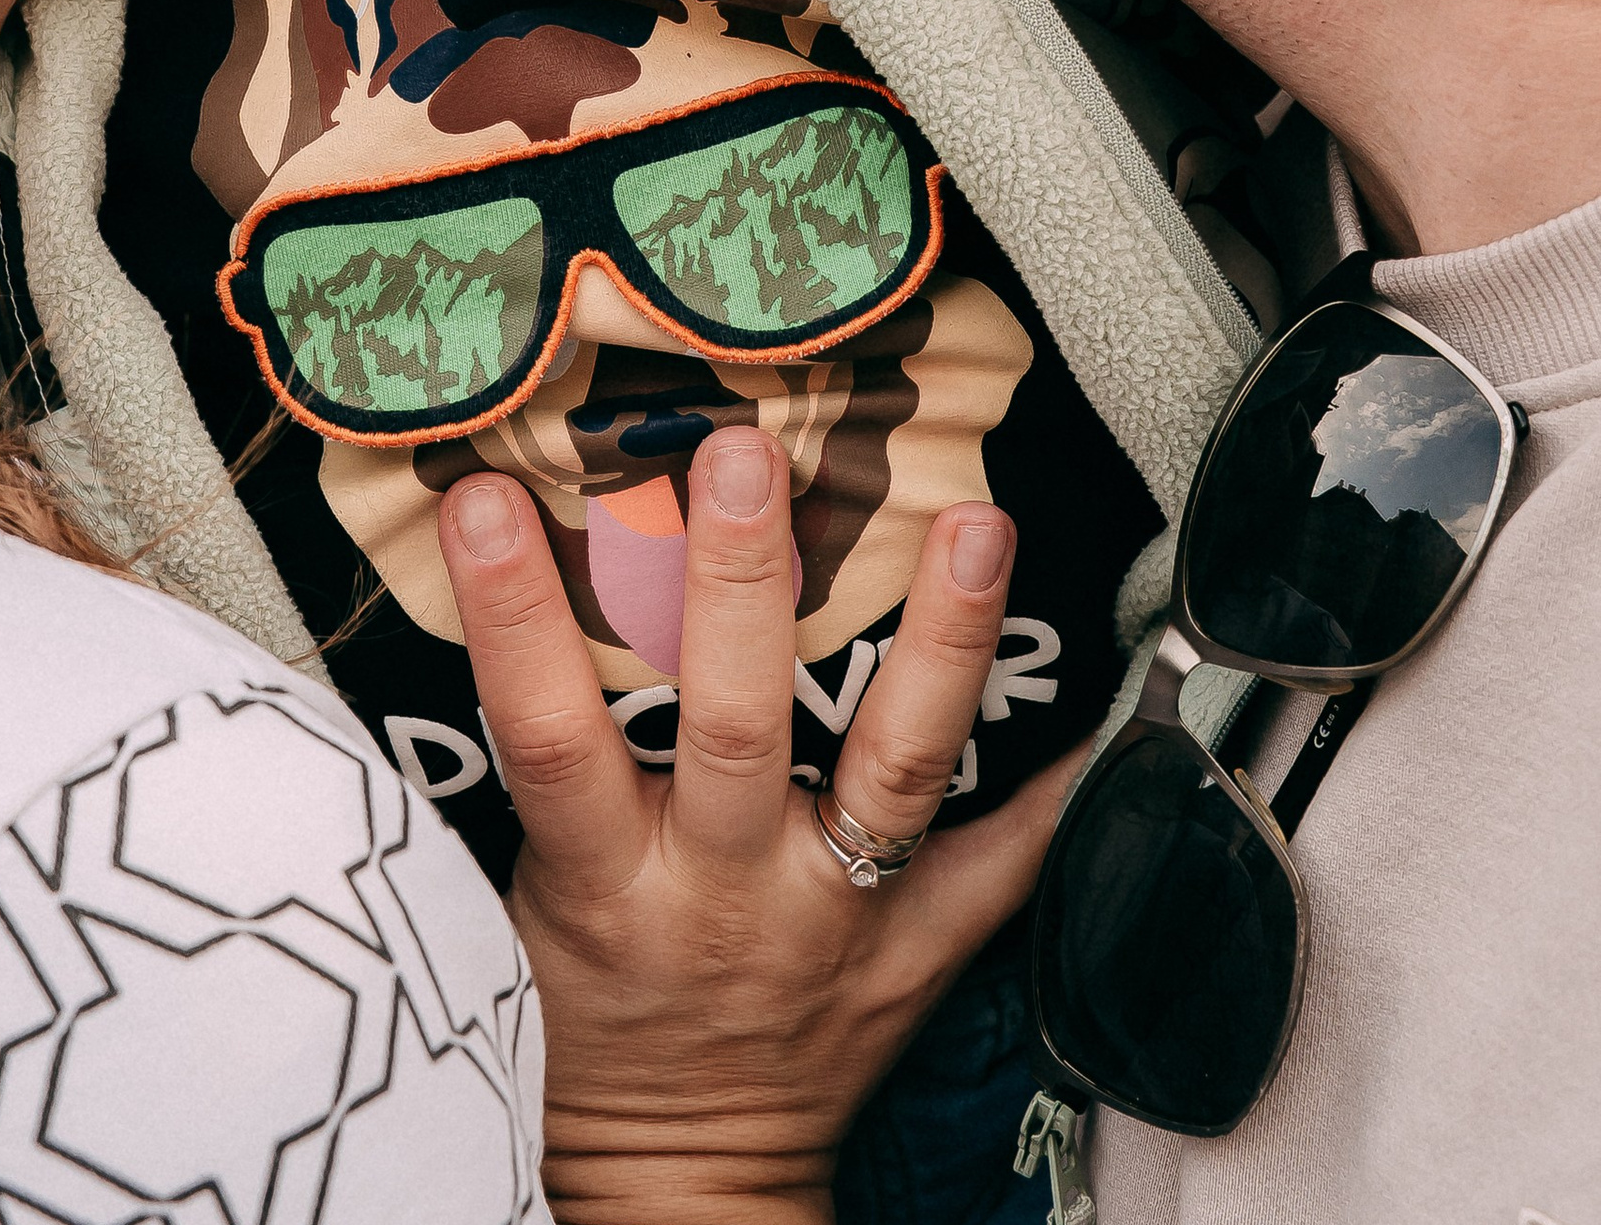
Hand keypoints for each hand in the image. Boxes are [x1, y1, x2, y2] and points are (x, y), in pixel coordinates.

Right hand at [439, 425, 1072, 1223]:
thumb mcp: (516, 897)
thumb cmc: (580, 1016)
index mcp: (601, 881)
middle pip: (735, 727)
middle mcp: (723, 892)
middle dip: (739, 584)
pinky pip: (1007, 863)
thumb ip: (532, 760)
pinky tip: (1122, 690)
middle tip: (744, 453)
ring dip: (940, 644)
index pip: (544, 732)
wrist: (677, 1172)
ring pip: (893, 771)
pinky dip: (1066, 781)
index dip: (513, 614)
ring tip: (974, 524)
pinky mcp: (919, 951)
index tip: (484, 496)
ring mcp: (835, 920)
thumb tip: (489, 572)